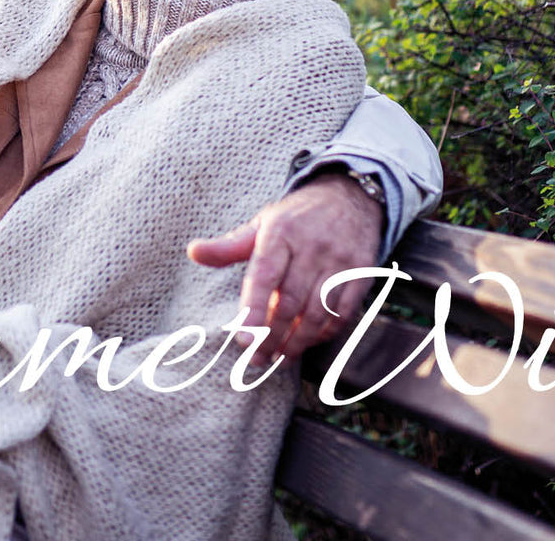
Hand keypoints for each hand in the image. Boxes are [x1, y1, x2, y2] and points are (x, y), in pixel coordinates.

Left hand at [186, 170, 383, 363]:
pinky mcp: (361, 273)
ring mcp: (339, 261)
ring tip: (280, 356)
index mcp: (280, 233)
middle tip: (257, 358)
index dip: (253, 310)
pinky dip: (325, 333)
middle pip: (290, 302)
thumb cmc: (296, 218)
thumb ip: (229, 246)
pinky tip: (308, 341)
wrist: (349, 196)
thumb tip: (193, 252)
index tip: (244, 341)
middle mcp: (311, 247)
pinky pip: (343, 312)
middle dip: (272, 336)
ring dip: (297, 341)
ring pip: (317, 312)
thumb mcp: (262, 224)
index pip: (263, 276)